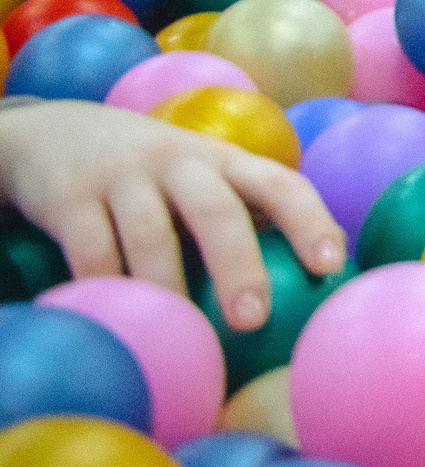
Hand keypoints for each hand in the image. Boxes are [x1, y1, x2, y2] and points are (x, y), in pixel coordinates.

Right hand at [0, 101, 343, 331]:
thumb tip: (321, 283)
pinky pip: (90, 249)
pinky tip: (119, 318)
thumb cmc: (154, 176)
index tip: (331, 266)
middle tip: (252, 319)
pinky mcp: (69, 198)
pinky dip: (104, 287)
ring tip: (181, 333)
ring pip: (150, 234)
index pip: (280, 184)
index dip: (310, 222)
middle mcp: (179, 161)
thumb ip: (251, 216)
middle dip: (238, 265)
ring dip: (168, 286)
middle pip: (217, 211)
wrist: (50, 133)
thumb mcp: (205, 178)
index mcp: (226, 162)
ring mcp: (122, 176)